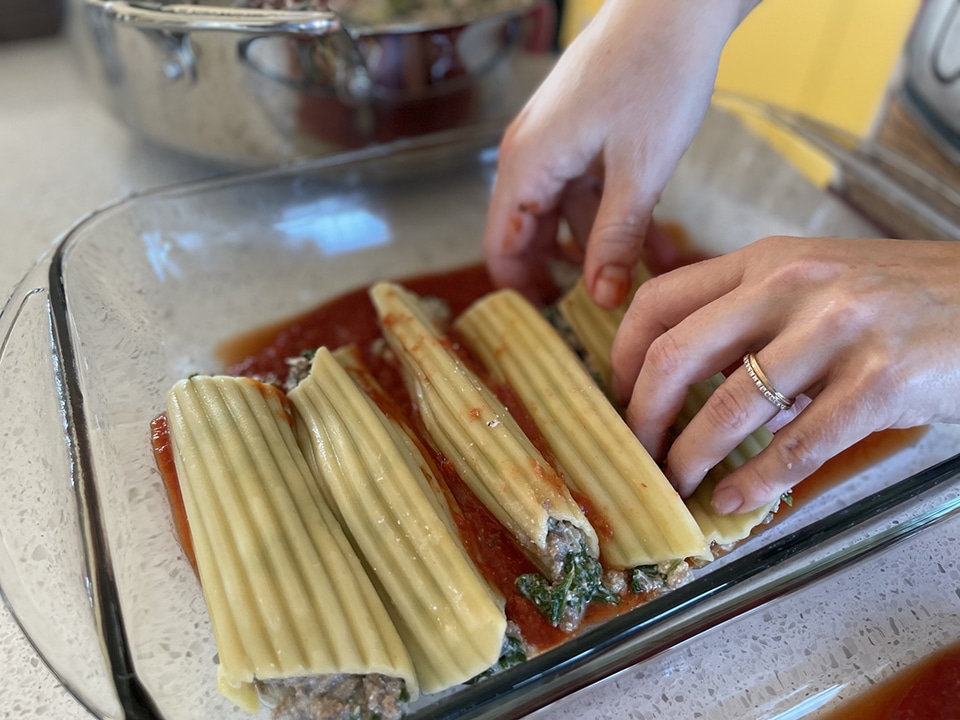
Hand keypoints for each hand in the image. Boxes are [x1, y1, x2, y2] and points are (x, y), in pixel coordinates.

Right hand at [483, 0, 755, 307]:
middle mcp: (531, 156)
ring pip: (568, 217)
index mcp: (527, 166)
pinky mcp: (584, 133)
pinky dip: (618, 219)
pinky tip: (659, 248)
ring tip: (647, 285)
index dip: (522, 292)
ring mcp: (557, 143)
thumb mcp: (640, 169)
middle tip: (603, 316)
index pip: (501, 249)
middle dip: (566, 277)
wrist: (676, 0)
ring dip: (604, 251)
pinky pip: (590, 190)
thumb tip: (598, 297)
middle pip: (531, 237)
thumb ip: (615, 237)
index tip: (555, 327)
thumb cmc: (656, 71)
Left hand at [611, 236, 959, 513]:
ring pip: (731, 407)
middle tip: (636, 453)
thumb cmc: (901, 298)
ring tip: (679, 486)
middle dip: (641, 416)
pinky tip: (738, 499)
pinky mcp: (882, 379)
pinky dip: (758, 481)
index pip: (660, 301)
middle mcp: (792, 285)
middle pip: (676, 355)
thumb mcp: (817, 286)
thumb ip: (754, 324)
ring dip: (692, 458)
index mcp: (766, 261)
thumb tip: (697, 393)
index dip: (622, 356)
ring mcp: (837, 329)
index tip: (616, 396)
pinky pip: (799, 443)